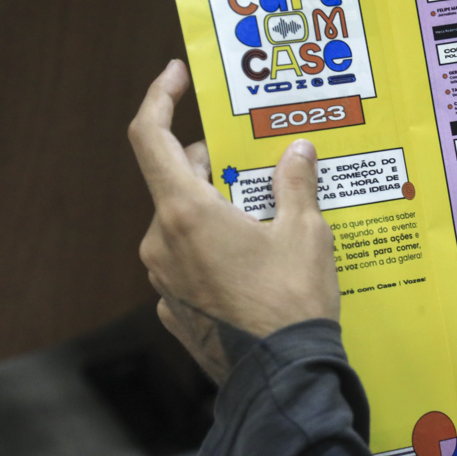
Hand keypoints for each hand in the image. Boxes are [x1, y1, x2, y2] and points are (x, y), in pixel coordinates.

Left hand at [129, 61, 339, 379]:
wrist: (281, 379)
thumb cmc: (292, 302)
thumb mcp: (307, 232)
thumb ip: (296, 184)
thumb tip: (298, 152)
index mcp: (186, 212)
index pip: (149, 136)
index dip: (159, 98)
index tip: (178, 76)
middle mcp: (162, 242)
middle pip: (176, 182)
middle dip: (215, 164)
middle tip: (259, 160)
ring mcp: (163, 279)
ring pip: (184, 224)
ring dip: (219, 209)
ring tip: (270, 215)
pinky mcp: (175, 310)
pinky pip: (190, 263)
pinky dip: (217, 249)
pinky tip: (258, 261)